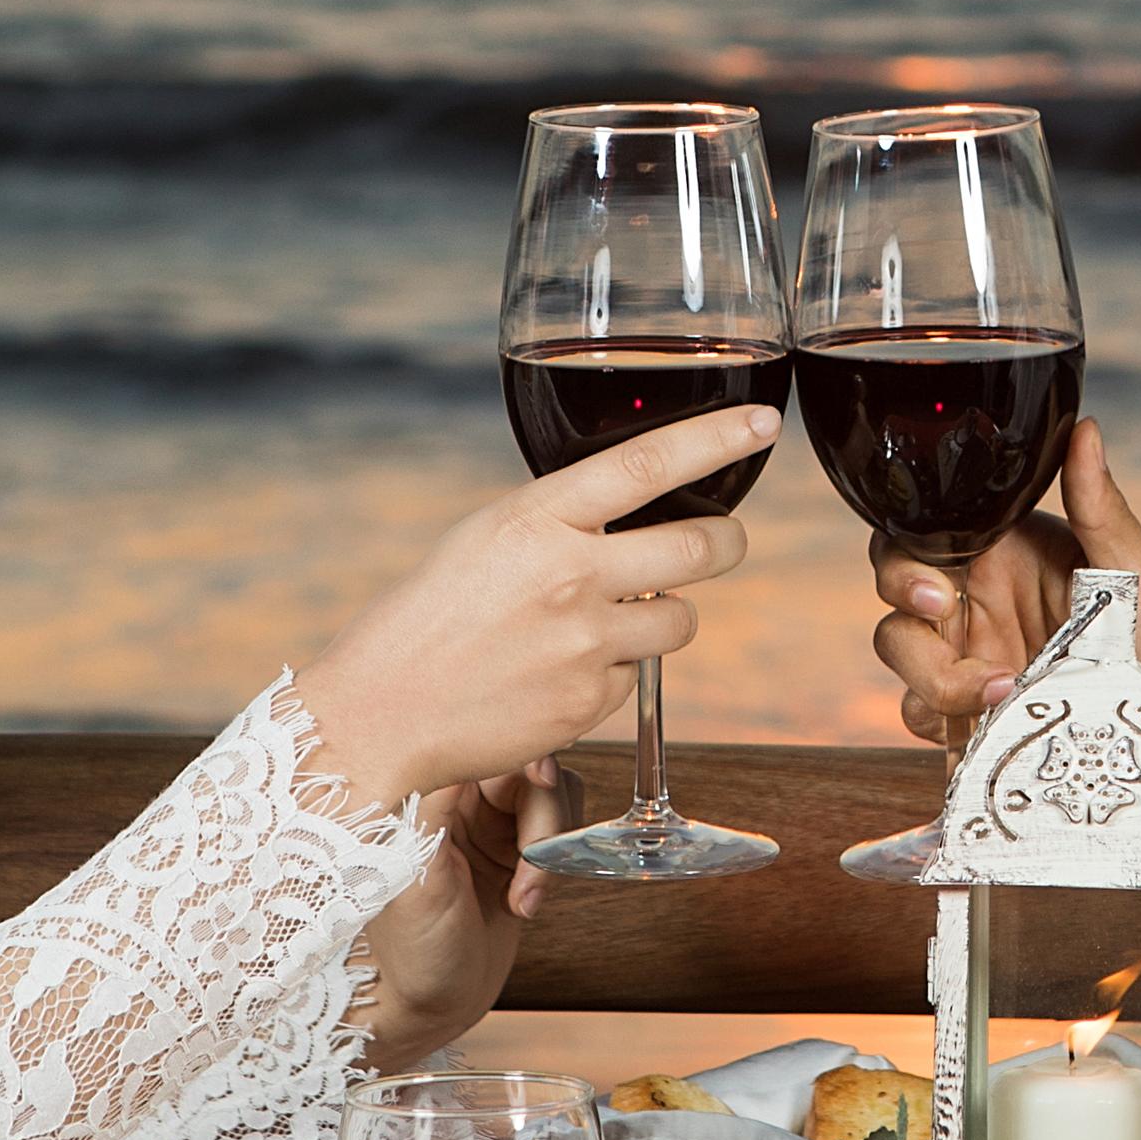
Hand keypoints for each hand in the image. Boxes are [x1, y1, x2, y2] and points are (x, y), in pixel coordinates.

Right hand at [296, 406, 771, 807]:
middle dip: (726, 541)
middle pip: (702, 546)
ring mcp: (587, 644)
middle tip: (722, 540)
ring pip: (681, 617)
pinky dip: (614, 671)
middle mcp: (571, 576)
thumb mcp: (484, 541)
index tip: (762, 425)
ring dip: (665, 614)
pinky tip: (558, 673)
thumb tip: (629, 521)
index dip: (714, 440)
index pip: (646, 464)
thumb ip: (558, 524)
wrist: (378, 713)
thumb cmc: (422, 620)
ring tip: (606, 621)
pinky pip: (638, 677)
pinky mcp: (592, 703)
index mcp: (535, 519)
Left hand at [359, 766, 553, 1068]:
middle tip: (533, 858)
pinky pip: (558, 829)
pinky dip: (555, 865)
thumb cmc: (407, 945)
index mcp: (422, 788)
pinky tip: (525, 903)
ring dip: (550, 844)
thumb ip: (441, 800)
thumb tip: (462, 740)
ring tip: (523, 895)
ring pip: (551, 794)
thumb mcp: (417, 868)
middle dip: (541, 814)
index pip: (476, 740)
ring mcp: (489, 822)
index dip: (515, 749)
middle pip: (525, 762)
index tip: (540, 776)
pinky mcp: (516, 849)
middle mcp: (455, 796)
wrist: (428, 1004)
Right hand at [865, 420, 1140, 748]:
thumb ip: (1099, 505)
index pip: (919, 541)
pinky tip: (993, 733)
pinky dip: (946, 731)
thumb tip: (1085, 430)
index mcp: (1003, 553)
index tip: (937, 596)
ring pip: (907, 672)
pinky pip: (932, 721)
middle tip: (978, 672)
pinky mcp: (986, 716)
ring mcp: (979, 662)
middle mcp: (981, 604)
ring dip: (937, 693)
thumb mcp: (1136, 570)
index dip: (903, 567)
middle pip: (898, 615)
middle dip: (915, 645)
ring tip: (1007, 705)